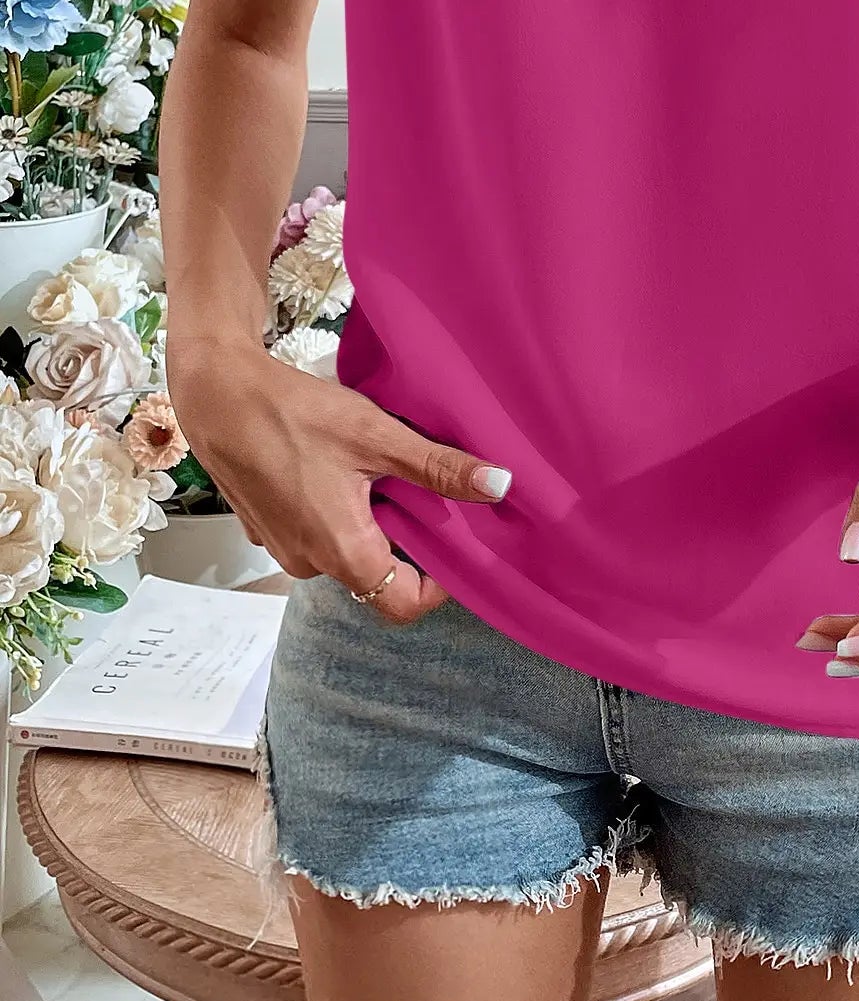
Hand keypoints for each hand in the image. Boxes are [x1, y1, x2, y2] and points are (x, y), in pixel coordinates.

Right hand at [167, 341, 511, 622]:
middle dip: (407, 539)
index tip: (456, 541)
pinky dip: (339, 510)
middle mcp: (310, 563)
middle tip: (424, 491)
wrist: (217, 395)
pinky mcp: (268, 527)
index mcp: (342, 552)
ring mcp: (284, 547)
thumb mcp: (377, 437)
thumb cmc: (294, 415)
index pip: (403, 604)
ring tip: (381, 470)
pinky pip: (317, 533)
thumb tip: (499, 486)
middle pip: (377, 574)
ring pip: (347, 550)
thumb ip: (438, 467)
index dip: (438, 584)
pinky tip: (341, 466)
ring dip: (371, 520)